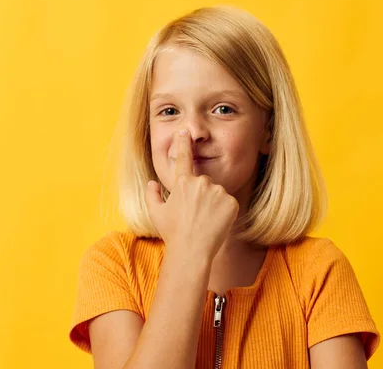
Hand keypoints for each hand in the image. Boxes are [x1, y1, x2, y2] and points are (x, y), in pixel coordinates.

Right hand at [145, 129, 238, 259]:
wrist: (192, 251)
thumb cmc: (172, 233)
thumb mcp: (156, 214)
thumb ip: (152, 195)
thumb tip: (151, 183)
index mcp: (182, 183)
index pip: (183, 158)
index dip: (183, 143)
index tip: (184, 131)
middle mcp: (201, 183)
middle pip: (203, 183)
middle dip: (201, 195)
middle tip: (195, 215)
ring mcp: (217, 192)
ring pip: (217, 193)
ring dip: (213, 203)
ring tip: (205, 221)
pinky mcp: (231, 202)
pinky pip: (229, 203)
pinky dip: (225, 211)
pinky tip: (216, 223)